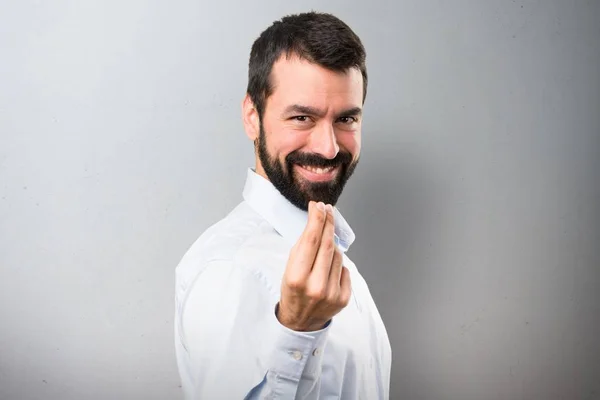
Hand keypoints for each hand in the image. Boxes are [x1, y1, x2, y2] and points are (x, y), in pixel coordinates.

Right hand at [277, 201, 351, 331]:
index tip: (318, 206)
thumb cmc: (292, 291)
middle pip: (327, 244)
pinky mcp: (343, 298)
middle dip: (328, 223)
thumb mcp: (289, 268)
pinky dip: (338, 265)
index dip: (317, 219)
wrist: (300, 322)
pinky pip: (345, 269)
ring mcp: (332, 293)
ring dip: (332, 246)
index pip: (311, 239)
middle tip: (328, 210)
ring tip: (322, 248)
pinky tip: (328, 269)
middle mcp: (315, 286)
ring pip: (338, 255)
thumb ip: (303, 247)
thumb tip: (319, 220)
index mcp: (296, 277)